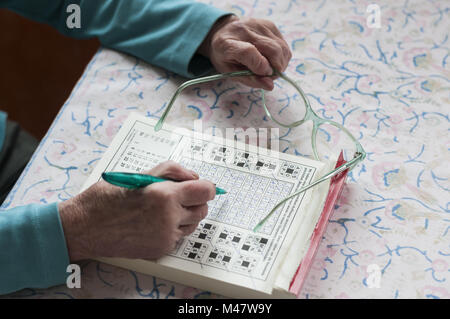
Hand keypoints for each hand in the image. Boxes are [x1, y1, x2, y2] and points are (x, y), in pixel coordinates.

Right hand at [58, 161, 215, 260]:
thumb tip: (194, 176)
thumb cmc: (106, 198)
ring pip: (193, 224)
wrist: (84, 227)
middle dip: (194, 200)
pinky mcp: (160, 250)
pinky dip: (173, 228)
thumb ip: (171, 171)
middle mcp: (168, 218)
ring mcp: (165, 237)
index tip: (201, 186)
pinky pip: (178, 237)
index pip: (206, 192)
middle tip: (176, 195)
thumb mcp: (138, 174)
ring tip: (162, 209)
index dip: (206, 187)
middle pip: (202, 209)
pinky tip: (154, 222)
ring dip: (185, 215)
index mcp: (164, 196)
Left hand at [198, 15, 291, 90]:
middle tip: (270, 76)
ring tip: (271, 69)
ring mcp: (259, 25)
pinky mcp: (270, 24)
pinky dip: (282, 56)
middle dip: (276, 68)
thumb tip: (270, 85)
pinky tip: (273, 60)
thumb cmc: (225, 57)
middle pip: (272, 49)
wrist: (223, 32)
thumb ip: (250, 80)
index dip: (261, 66)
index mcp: (227, 43)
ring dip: (281, 63)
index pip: (248, 52)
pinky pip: (284, 44)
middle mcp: (244, 30)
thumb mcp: (231, 72)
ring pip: (282, 47)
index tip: (265, 75)